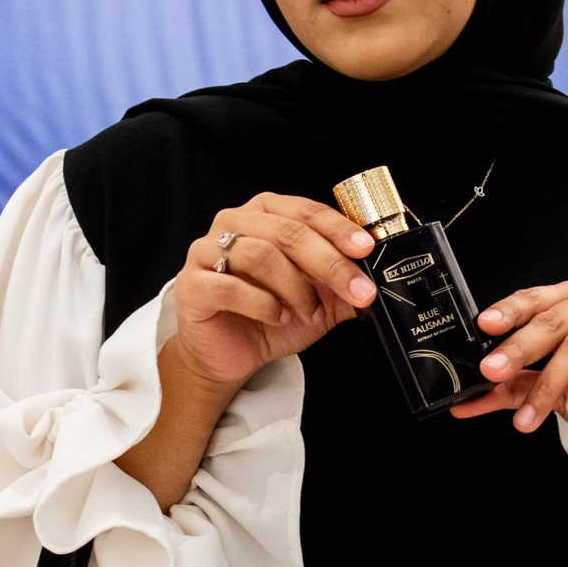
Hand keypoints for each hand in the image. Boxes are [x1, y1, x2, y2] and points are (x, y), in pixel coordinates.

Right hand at [171, 194, 376, 391]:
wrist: (229, 355)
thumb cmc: (267, 316)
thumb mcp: (318, 300)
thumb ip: (343, 286)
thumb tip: (376, 278)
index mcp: (265, 214)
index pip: (305, 211)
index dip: (338, 228)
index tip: (365, 248)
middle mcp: (234, 223)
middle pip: (287, 232)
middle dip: (328, 263)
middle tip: (355, 290)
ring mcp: (206, 251)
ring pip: (261, 255)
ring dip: (295, 288)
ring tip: (308, 311)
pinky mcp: (191, 284)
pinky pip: (229, 286)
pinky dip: (262, 304)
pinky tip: (276, 316)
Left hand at [449, 280, 567, 471]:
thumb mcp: (555, 396)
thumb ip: (515, 392)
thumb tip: (465, 402)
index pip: (537, 300)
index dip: (510, 310)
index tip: (484, 326)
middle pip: (557, 319)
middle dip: (521, 347)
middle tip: (493, 370)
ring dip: (554, 378)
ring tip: (534, 411)